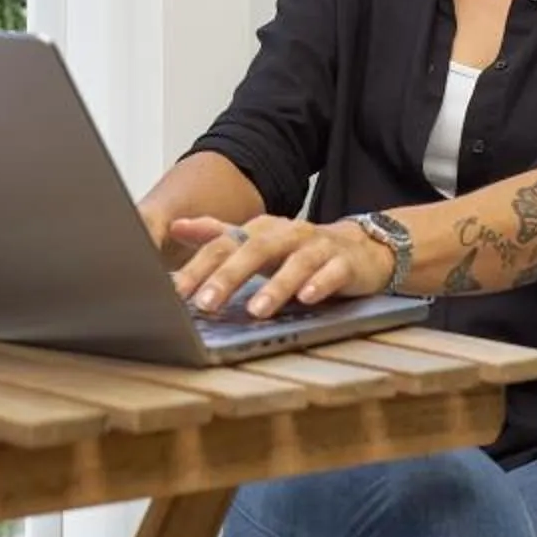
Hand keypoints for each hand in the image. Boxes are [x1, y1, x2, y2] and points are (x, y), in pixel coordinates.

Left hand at [169, 215, 397, 318]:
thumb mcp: (258, 241)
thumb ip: (219, 235)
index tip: (176, 291)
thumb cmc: (299, 250)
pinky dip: (320, 284)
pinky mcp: (346, 263)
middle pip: (255, 250)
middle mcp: (287, 234)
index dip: (198, 267)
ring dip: (275, 286)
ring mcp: (318, 247)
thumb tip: (177, 226)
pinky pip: (333, 272)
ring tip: (255, 310)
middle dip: (228, 276)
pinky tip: (307, 298)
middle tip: (205, 303)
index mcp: (261, 229)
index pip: (224, 244)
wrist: (360, 248)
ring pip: (295, 263)